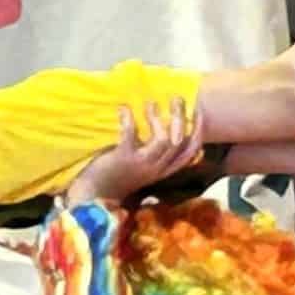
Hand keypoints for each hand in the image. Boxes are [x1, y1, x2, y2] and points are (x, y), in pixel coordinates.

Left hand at [64, 98, 207, 207]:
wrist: (95, 195)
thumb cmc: (119, 176)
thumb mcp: (144, 168)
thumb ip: (156, 153)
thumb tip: (166, 126)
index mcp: (165, 169)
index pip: (191, 151)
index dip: (198, 130)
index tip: (198, 110)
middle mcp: (157, 168)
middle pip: (180, 141)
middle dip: (181, 117)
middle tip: (176, 99)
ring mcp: (141, 164)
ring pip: (163, 140)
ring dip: (157, 119)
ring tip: (151, 103)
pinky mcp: (123, 159)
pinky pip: (130, 136)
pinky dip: (128, 120)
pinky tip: (124, 108)